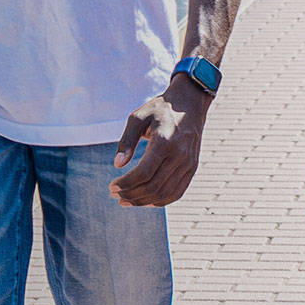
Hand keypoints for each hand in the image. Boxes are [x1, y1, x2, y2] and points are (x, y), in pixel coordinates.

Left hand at [110, 78, 208, 207]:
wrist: (189, 103)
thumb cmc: (159, 109)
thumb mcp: (138, 117)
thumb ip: (127, 140)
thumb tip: (118, 165)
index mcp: (165, 142)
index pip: (144, 173)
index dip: (126, 184)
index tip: (111, 187)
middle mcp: (180, 155)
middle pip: (154, 186)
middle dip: (132, 195)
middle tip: (115, 195)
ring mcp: (188, 164)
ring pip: (165, 193)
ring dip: (144, 201)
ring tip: (126, 201)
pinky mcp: (192, 168)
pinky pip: (178, 192)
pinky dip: (161, 201)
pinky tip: (146, 201)